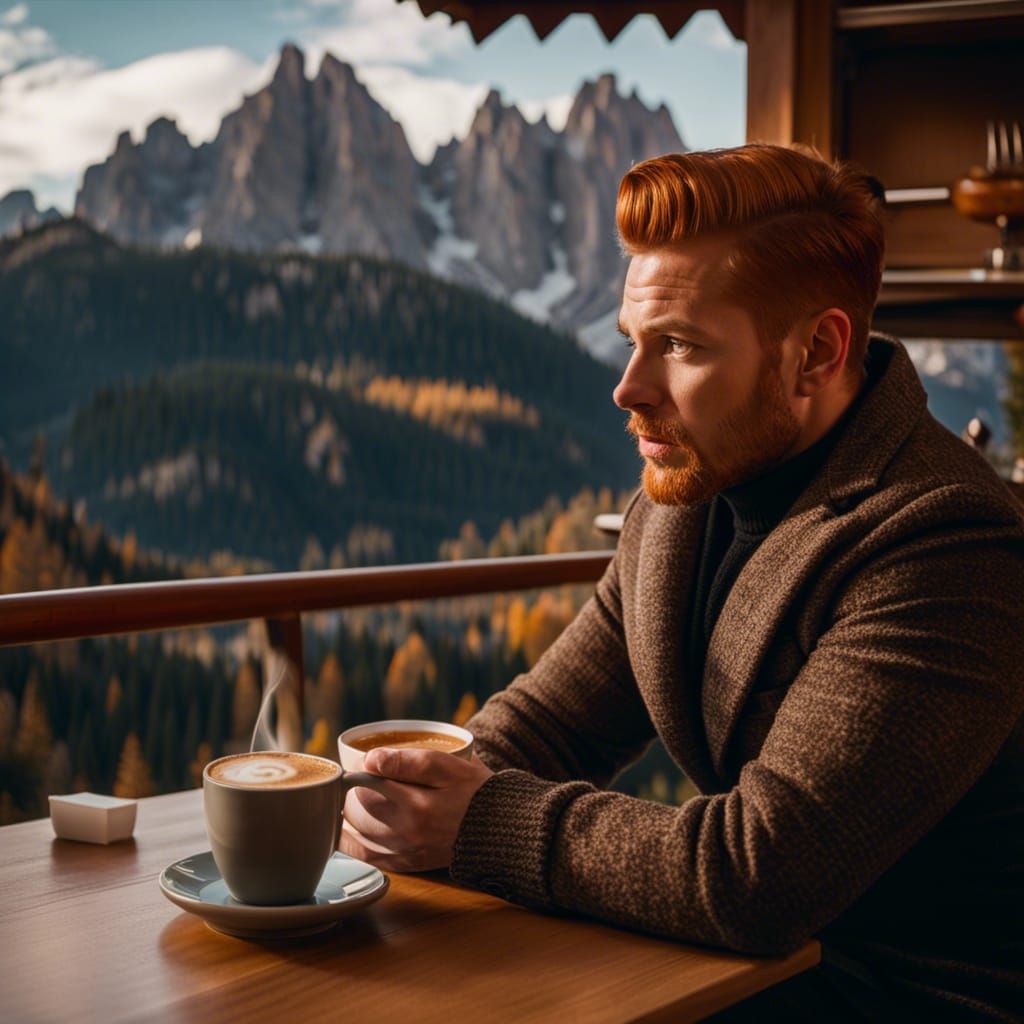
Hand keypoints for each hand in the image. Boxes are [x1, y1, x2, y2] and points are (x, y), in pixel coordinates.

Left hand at [339, 748, 492, 872]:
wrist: (501, 830)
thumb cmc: (476, 791)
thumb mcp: (449, 766)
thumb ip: (410, 761)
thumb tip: (370, 760)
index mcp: (419, 804)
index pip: (369, 783)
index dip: (359, 769)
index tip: (362, 761)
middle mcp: (409, 832)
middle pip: (359, 810)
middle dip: (351, 791)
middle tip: (356, 778)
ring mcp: (407, 851)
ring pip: (358, 834)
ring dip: (347, 816)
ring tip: (350, 800)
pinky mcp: (409, 864)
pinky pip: (368, 857)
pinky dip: (353, 842)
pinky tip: (351, 829)